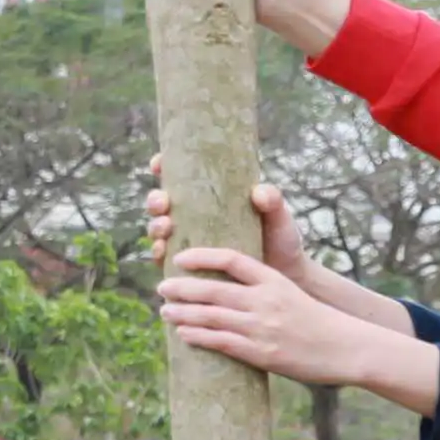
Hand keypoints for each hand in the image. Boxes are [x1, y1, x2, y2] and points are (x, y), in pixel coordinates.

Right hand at [145, 155, 316, 285]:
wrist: (285, 277)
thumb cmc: (280, 240)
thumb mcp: (278, 216)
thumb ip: (273, 201)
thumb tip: (259, 191)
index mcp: (211, 197)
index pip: (180, 176)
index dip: (163, 166)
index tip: (158, 162)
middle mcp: (195, 217)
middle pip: (162, 204)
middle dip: (155, 200)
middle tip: (163, 202)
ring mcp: (190, 242)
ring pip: (159, 231)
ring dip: (155, 227)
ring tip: (166, 227)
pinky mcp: (190, 268)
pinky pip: (166, 261)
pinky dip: (160, 256)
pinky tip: (163, 253)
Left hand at [161, 245, 410, 390]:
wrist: (346, 347)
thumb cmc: (316, 321)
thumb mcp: (290, 294)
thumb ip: (262, 288)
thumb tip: (227, 288)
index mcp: (273, 279)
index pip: (230, 259)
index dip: (201, 256)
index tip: (180, 258)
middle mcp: (265, 300)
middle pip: (213, 289)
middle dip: (181, 287)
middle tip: (161, 287)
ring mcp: (262, 327)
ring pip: (211, 317)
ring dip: (182, 313)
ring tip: (164, 311)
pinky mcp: (262, 353)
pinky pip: (222, 342)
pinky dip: (198, 337)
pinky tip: (182, 334)